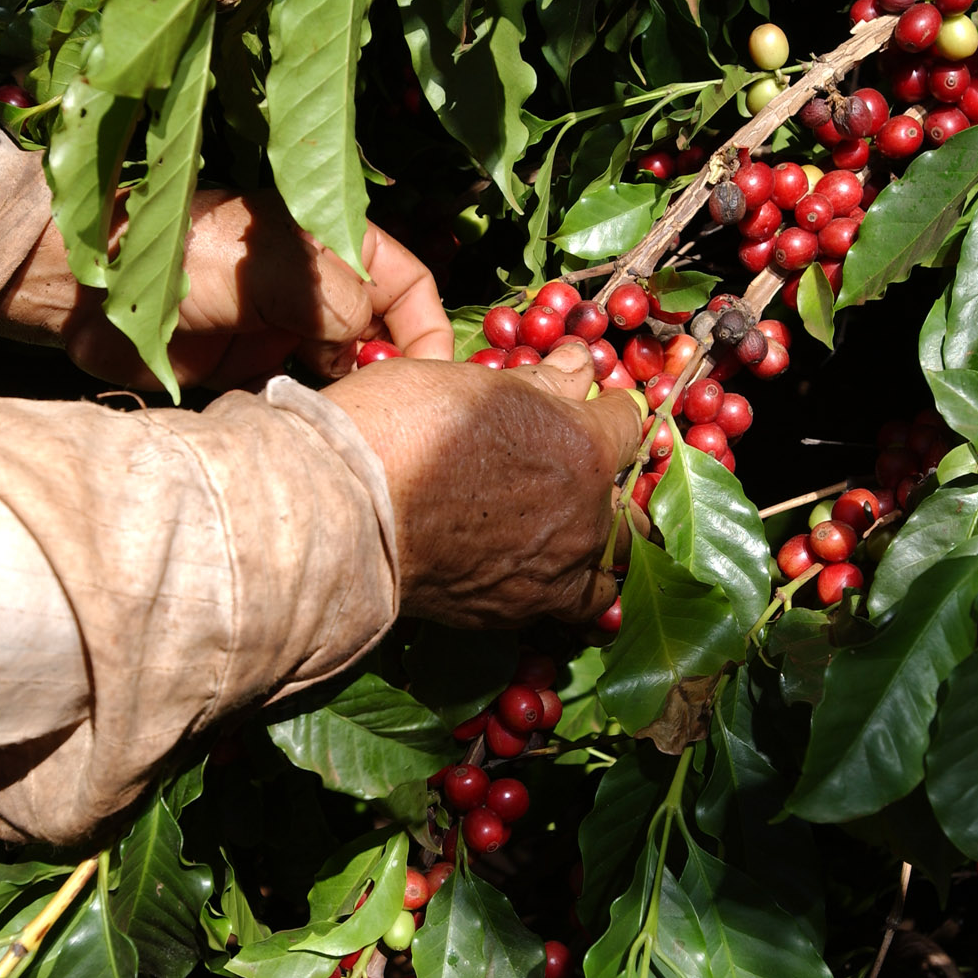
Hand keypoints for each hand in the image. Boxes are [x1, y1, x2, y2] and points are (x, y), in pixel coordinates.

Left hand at [0, 190, 453, 388]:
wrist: (92, 297)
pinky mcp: (253, 369)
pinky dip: (317, 415)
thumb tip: (365, 348)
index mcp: (331, 243)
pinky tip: (319, 434)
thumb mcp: (270, 263)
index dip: (426, 329)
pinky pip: (304, 398)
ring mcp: (285, 329)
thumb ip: (333, 299)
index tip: (430, 379)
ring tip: (357, 430)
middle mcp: (316, 288)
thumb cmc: (180, 257)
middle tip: (393, 415)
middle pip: (383, 334)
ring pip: (346, 372)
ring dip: (356, 400)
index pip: (407, 283)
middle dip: (395, 372)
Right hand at [322, 344, 644, 626]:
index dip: (612, 409)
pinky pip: (568, 608)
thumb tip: (581, 365)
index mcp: (584, 447)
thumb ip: (541, 382)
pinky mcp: (516, 611)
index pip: (629, 422)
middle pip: (626, 501)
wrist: (348, 509)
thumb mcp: (475, 382)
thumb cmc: (403, 427)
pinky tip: (542, 573)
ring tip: (573, 533)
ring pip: (609, 565)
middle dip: (610, 485)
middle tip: (578, 472)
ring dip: (600, 546)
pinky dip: (566, 590)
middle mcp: (584, 515)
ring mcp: (554, 571)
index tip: (596, 405)